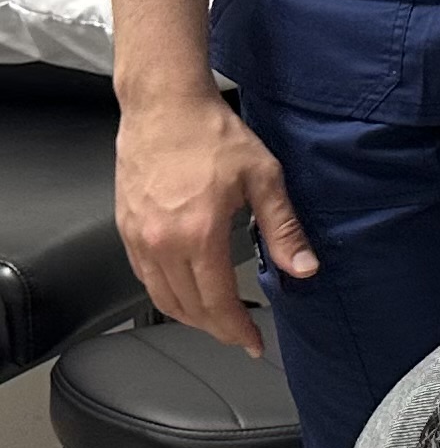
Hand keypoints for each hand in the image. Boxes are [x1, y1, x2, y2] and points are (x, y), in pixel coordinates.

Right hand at [113, 87, 316, 354]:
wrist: (164, 104)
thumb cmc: (212, 133)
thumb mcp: (263, 177)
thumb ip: (283, 228)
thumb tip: (304, 269)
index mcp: (198, 233)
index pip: (217, 302)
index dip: (236, 329)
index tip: (251, 342)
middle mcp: (162, 242)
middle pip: (187, 307)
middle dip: (216, 328)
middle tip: (238, 334)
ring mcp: (139, 237)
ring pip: (161, 298)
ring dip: (189, 316)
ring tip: (215, 320)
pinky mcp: (126, 227)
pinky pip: (143, 276)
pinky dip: (165, 294)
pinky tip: (184, 291)